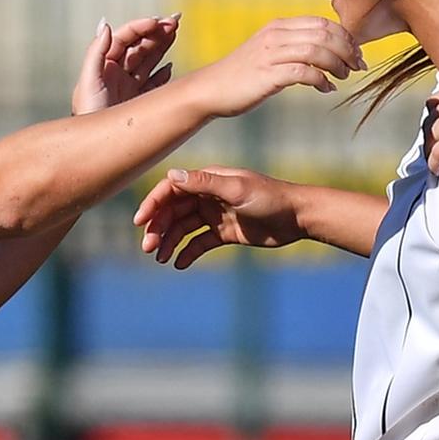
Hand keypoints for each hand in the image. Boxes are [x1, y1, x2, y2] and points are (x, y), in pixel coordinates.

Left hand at [70, 13, 180, 114]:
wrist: (96, 149)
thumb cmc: (89, 116)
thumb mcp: (89, 83)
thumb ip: (96, 53)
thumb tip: (106, 25)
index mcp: (104, 65)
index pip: (125, 39)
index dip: (141, 27)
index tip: (158, 22)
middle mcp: (116, 73)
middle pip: (139, 46)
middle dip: (156, 32)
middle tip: (175, 21)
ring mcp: (129, 87)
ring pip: (148, 60)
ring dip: (162, 46)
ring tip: (176, 31)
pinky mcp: (138, 102)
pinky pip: (153, 83)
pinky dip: (162, 74)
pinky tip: (170, 68)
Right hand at [135, 165, 303, 268]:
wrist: (297, 217)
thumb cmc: (269, 197)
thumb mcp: (237, 189)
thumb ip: (204, 184)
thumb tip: (171, 175)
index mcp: (208, 181)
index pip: (171, 190)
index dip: (153, 204)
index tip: (141, 222)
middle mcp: (208, 196)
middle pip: (173, 211)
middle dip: (159, 228)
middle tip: (149, 248)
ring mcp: (216, 215)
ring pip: (184, 228)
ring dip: (170, 242)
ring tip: (161, 259)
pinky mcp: (225, 233)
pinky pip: (200, 243)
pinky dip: (188, 252)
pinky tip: (179, 264)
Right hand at [189, 15, 357, 113]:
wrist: (211, 89)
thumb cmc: (244, 74)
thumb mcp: (271, 52)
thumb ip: (295, 47)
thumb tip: (327, 53)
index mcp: (279, 26)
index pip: (322, 22)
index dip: (345, 36)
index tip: (357, 53)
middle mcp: (276, 35)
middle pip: (324, 34)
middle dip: (347, 50)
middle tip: (357, 66)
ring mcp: (271, 54)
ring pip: (317, 51)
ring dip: (338, 65)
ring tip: (344, 77)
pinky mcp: (269, 75)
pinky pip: (304, 73)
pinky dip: (321, 80)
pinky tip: (326, 88)